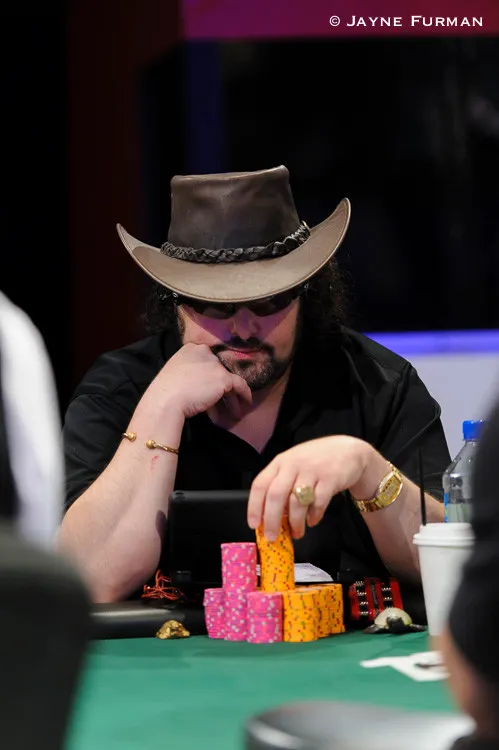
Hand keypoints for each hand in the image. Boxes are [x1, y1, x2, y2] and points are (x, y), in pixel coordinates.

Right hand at [151, 343, 251, 418]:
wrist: (165, 400)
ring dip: (231, 396)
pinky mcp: (224, 378)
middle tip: (223, 400)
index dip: (210, 375)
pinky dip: (244, 394)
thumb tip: (201, 386)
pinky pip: (240, 385)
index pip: (206, 360)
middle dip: (220, 387)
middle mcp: (205, 352)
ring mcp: (215, 365)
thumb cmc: (165, 391)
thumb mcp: (175, 373)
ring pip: (228, 379)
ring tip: (234, 411)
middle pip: (218, 370)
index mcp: (190, 349)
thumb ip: (189, 373)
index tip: (210, 387)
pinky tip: (246, 403)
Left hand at [247, 436, 387, 540]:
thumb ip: (281, 485)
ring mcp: (312, 470)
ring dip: (295, 523)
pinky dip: (314, 516)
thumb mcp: (294, 465)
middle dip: (272, 520)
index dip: (254, 506)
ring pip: (297, 502)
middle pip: (276, 495)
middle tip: (272, 537)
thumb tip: (270, 516)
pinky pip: (318, 503)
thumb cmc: (316, 461)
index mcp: (280, 462)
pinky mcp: (330, 478)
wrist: (348, 450)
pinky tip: (312, 520)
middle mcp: (293, 464)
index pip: (260, 484)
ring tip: (297, 533)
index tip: (254, 524)